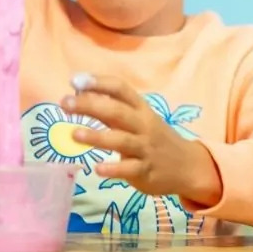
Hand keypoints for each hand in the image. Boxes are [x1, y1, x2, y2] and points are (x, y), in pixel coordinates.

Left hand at [60, 74, 222, 206]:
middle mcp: (144, 125)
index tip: (75, 80)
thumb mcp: (138, 120)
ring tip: (74, 134)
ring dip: (98, 136)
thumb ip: (111, 109)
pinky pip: (129, 168)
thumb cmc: (155, 139)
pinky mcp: (146, 171)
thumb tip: (79, 95)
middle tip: (65, 103)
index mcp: (141, 109)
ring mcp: (146, 148)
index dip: (99, 83)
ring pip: (122, 140)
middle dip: (91, 105)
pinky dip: (114, 168)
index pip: (121, 89)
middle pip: (118, 111)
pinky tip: (97, 169)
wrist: (187, 166)